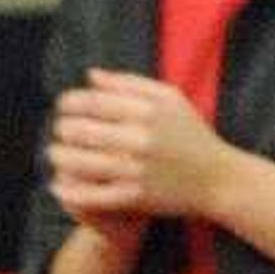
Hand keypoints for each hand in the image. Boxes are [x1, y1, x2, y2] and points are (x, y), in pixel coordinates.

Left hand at [49, 69, 238, 227]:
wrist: (219, 180)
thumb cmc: (193, 135)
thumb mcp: (170, 99)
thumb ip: (129, 83)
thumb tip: (90, 75)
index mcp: (146, 111)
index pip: (92, 102)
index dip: (68, 102)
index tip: (63, 106)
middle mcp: (139, 139)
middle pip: (81, 130)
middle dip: (62, 129)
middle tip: (60, 131)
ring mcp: (136, 170)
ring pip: (80, 162)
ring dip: (59, 157)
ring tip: (55, 154)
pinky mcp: (136, 197)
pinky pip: (93, 195)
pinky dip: (70, 191)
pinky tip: (58, 185)